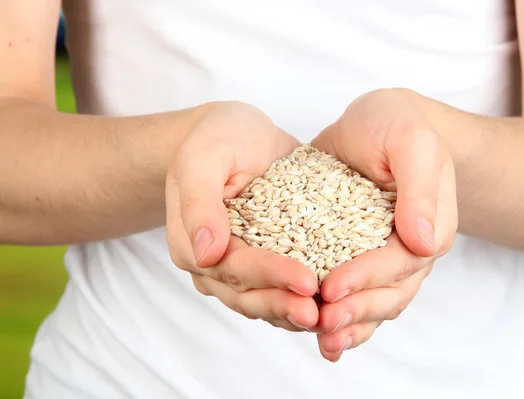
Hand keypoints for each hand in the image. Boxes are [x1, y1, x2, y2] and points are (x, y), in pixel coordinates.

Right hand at [166, 102, 318, 330]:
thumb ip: (199, 201)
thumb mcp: (204, 156)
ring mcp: (237, 267)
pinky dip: (303, 299)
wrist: (236, 135)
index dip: (270, 276)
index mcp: (191, 242)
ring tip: (330, 317)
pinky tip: (332, 304)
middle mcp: (211, 263)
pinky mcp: (263, 262)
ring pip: (265, 300)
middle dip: (285, 304)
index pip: (233, 268)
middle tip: (321, 313)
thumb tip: (205, 253)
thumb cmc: (217, 138)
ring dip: (295, 312)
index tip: (306, 281)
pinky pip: (281, 289)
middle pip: (248, 294)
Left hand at [311, 89, 457, 360]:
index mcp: (428, 225)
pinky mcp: (354, 254)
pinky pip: (353, 292)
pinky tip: (319, 336)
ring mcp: (382, 255)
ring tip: (322, 341)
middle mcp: (408, 248)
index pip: (400, 262)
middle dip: (356, 311)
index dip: (367, 278)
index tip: (332, 288)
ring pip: (373, 302)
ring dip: (350, 325)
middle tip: (322, 322)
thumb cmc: (397, 124)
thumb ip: (420, 188)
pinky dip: (340, 316)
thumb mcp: (410, 142)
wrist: (378, 121)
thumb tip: (423, 240)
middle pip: (389, 293)